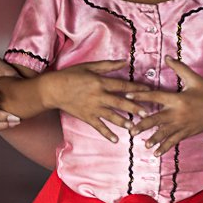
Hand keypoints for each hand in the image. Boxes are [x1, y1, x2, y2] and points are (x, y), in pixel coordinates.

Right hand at [34, 60, 150, 142]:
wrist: (53, 89)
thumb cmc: (71, 75)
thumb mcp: (89, 66)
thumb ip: (108, 65)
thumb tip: (125, 62)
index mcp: (100, 82)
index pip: (122, 86)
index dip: (137, 89)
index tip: (149, 91)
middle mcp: (98, 96)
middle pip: (120, 103)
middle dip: (134, 108)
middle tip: (146, 114)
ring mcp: (92, 108)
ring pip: (111, 116)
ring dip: (123, 122)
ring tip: (133, 128)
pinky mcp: (87, 116)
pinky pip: (98, 126)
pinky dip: (107, 134)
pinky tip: (116, 140)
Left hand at [127, 56, 202, 154]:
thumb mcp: (195, 79)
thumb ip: (180, 68)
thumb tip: (167, 57)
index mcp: (178, 99)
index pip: (156, 96)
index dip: (141, 96)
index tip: (128, 96)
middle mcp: (178, 113)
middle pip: (157, 119)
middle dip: (143, 125)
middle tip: (131, 130)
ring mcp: (182, 125)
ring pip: (164, 133)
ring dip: (153, 139)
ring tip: (143, 144)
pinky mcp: (186, 133)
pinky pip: (173, 141)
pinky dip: (165, 147)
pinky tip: (156, 153)